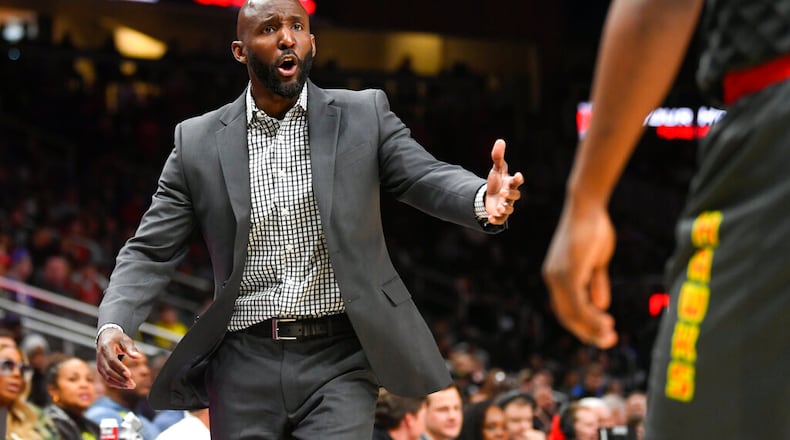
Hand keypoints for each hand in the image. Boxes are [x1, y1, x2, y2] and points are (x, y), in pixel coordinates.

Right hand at [96, 327, 142, 388]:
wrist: (106, 337)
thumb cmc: (117, 338)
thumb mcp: (125, 340)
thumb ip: (131, 349)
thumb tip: (138, 357)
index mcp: (106, 348)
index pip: (112, 361)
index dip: (120, 368)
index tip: (129, 374)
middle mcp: (100, 358)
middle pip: (109, 371)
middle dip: (121, 379)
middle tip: (133, 384)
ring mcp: (99, 365)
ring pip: (107, 378)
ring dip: (119, 383)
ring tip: (131, 386)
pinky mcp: (101, 370)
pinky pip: (107, 379)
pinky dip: (116, 384)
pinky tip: (125, 385)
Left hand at [485, 139, 523, 224]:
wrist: (490, 196)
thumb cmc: (497, 181)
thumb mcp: (496, 169)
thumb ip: (498, 156)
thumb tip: (500, 140)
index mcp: (510, 183)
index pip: (517, 181)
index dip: (517, 178)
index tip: (517, 175)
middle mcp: (510, 195)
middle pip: (515, 195)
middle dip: (510, 194)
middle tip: (503, 192)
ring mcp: (506, 205)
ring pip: (510, 208)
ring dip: (505, 208)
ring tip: (499, 208)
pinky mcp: (499, 214)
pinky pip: (501, 219)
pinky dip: (497, 220)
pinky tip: (490, 218)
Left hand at [542, 201, 617, 347]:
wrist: (587, 207)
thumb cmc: (593, 229)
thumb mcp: (596, 261)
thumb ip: (595, 283)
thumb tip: (601, 306)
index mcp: (557, 276)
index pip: (565, 308)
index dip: (582, 323)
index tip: (601, 332)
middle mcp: (553, 278)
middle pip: (566, 315)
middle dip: (586, 331)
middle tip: (607, 341)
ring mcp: (558, 276)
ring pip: (571, 312)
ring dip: (591, 327)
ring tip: (609, 335)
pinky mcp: (568, 273)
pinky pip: (577, 303)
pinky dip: (590, 316)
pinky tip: (605, 322)